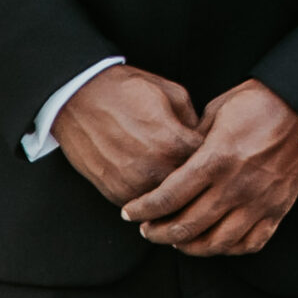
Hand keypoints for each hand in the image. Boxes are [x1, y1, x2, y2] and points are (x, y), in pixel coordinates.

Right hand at [51, 64, 202, 206]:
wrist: (77, 98)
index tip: (219, 151)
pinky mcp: (115, 193)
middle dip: (201, 180)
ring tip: (186, 183)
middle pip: (192, 188)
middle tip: (207, 172)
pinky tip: (160, 185)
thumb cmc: (126, 90)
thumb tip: (206, 138)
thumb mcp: (172, 93)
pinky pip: (145, 207)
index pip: (210, 163)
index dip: (217, 156)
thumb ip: (194, 119)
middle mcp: (153, 170)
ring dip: (178, 195)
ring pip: (168, 204)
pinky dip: (155, 199)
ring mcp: (132, 185)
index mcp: (172, 143)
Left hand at [120, 79, 297, 256]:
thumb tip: (174, 158)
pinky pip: (250, 243)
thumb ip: (194, 138)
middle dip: (159, 233)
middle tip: (147, 231)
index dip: (143, 210)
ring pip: (217, 243)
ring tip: (178, 241)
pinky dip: (229, 249)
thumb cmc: (260, 101)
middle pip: (187, 226)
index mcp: (217, 159)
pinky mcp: (278, 209)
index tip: (129, 213)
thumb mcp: (219, 110)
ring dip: (190, 247)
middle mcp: (236, 186)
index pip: (169, 197)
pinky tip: (215, 242)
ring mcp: (259, 201)